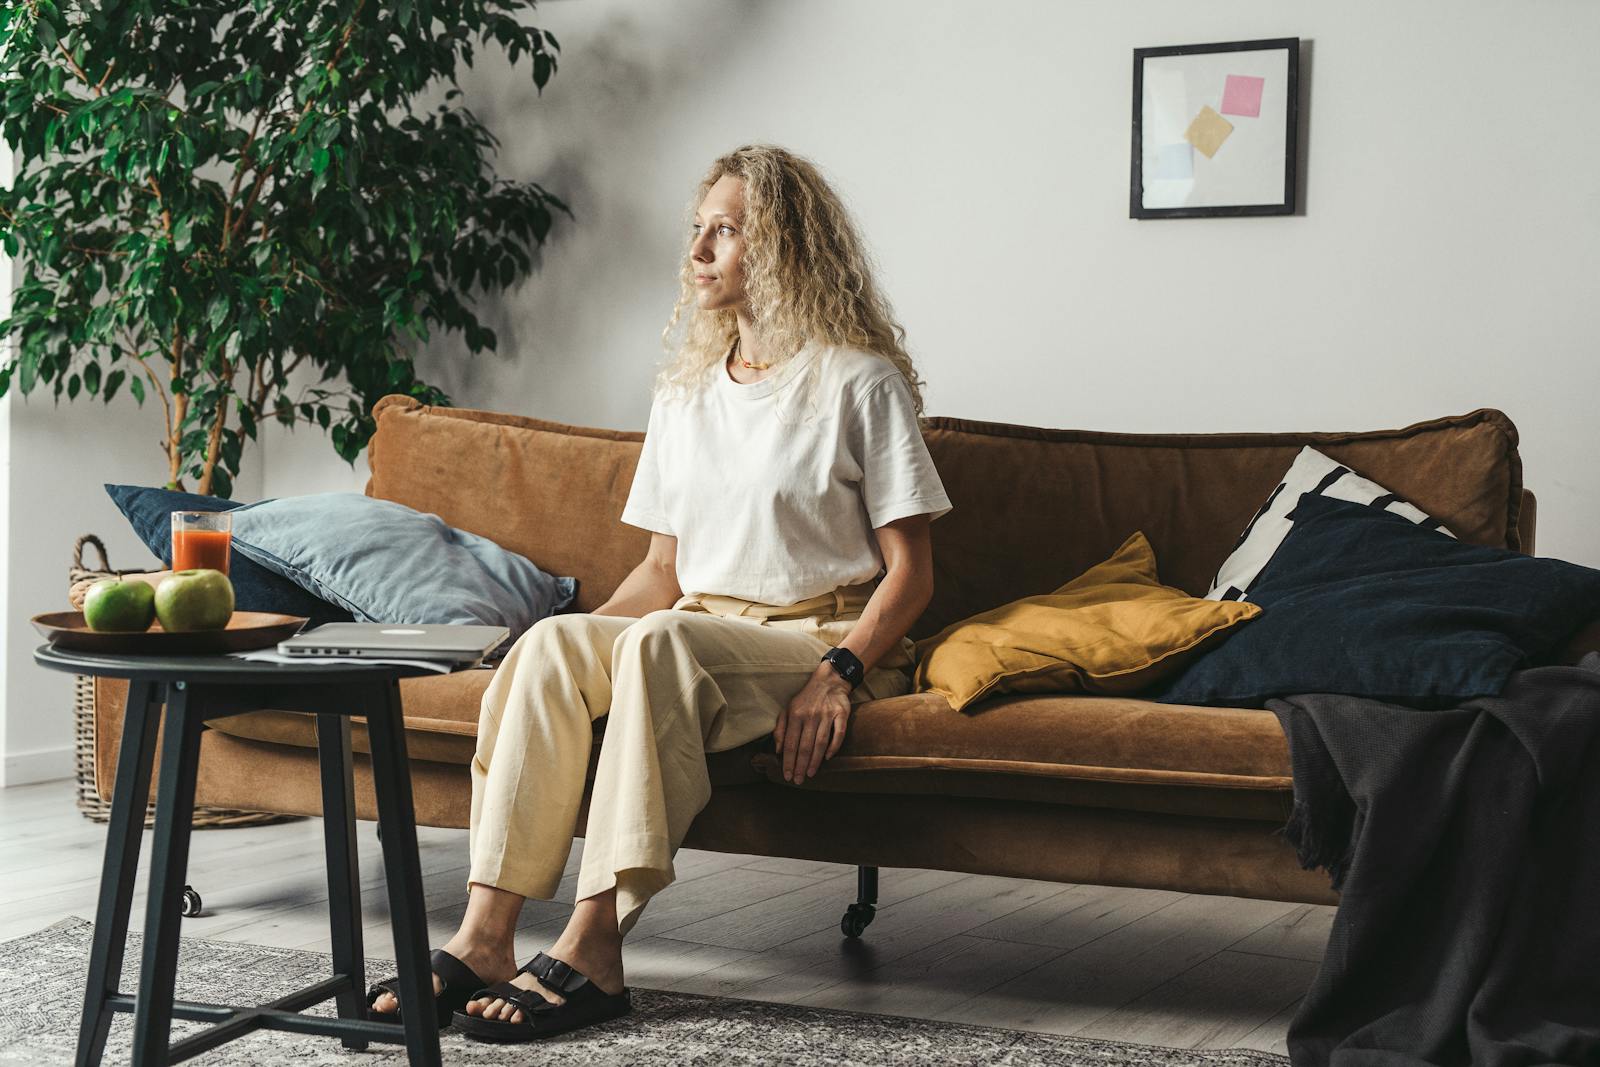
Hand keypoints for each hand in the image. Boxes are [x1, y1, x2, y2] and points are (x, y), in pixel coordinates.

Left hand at [773, 664, 853, 784]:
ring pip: (820, 742)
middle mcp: (810, 716)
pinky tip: (828, 758)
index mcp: (795, 715)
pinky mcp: (841, 714)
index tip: (787, 775)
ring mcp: (826, 715)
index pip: (790, 743)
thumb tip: (777, 750)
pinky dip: (834, 746)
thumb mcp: (788, 709)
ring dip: (815, 760)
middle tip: (798, 780)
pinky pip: (838, 733)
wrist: (829, 680)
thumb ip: (780, 729)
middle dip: (800, 765)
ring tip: (810, 774)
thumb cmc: (805, 698)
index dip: (788, 761)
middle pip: (804, 745)